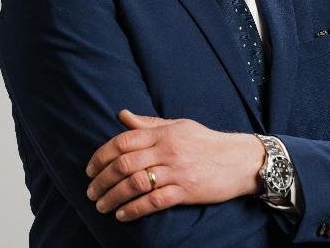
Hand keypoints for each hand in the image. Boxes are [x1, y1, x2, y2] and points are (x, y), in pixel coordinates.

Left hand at [85, 110, 264, 221]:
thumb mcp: (179, 126)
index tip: (90, 168)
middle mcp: (168, 149)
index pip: (124, 140)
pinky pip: (154, 201)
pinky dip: (134, 209)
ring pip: (135, 184)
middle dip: (102, 179)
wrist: (239, 159)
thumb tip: (122, 115)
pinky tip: (123, 215)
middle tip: (91, 191)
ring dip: (113, 197)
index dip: (102, 155)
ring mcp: (177, 171)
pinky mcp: (186, 190)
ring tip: (101, 206)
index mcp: (164, 132)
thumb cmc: (206, 141)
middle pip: (125, 163)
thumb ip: (149, 123)